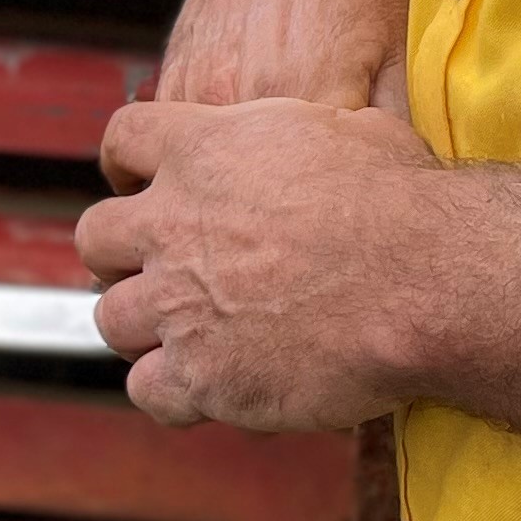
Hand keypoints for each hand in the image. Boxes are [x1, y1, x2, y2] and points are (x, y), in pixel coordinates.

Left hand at [81, 98, 444, 429]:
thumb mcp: (348, 128)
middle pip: (96, 237)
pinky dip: (169, 393)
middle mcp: (172, 225)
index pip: (123, 139)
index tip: (142, 184)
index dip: (127, 163)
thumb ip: (300, 133)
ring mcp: (179, 304)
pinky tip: (206, 390)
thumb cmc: (402, 201)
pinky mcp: (201, 376)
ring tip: (187, 336)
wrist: (424, 281)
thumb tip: (324, 130)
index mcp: (202, 150)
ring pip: (111, 319)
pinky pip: (146, 391)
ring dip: (142, 328)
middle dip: (120, 255)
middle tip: (162, 271)